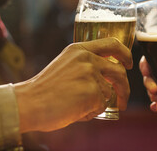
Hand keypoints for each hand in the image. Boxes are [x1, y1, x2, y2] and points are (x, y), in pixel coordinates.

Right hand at [14, 37, 131, 132]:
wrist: (27, 103)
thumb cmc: (44, 89)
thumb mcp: (66, 65)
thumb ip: (86, 65)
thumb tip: (108, 79)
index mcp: (79, 49)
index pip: (112, 44)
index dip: (125, 54)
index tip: (129, 64)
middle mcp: (87, 58)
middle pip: (119, 71)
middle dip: (125, 88)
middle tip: (123, 100)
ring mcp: (90, 74)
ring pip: (109, 92)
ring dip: (99, 103)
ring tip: (80, 107)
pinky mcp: (92, 91)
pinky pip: (102, 105)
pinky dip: (92, 112)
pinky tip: (76, 111)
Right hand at [139, 56, 156, 112]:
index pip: (153, 59)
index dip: (146, 63)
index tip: (146, 69)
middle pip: (150, 75)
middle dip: (147, 81)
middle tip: (153, 89)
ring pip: (152, 88)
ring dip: (150, 93)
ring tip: (155, 98)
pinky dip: (155, 105)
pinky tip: (155, 107)